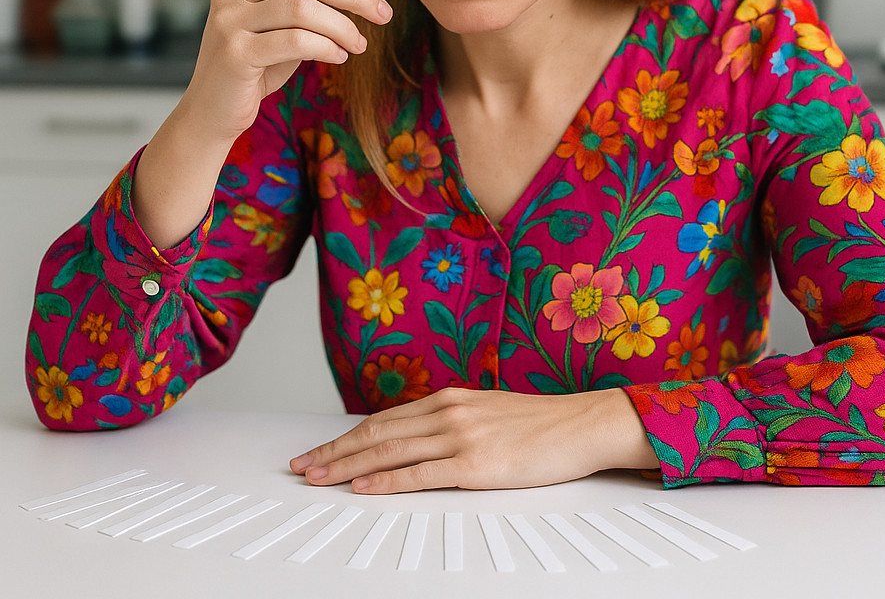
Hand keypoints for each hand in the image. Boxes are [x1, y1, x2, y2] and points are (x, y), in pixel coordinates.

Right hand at [133, 0, 390, 248]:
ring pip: (304, 8)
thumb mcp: (286, 23)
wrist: (214, 108)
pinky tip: (338, 56)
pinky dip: (326, 47)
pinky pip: (296, 41)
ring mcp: (229, 18)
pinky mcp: (234, 51)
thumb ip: (314, 1)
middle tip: (384, 14)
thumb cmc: (258, 62)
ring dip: (342, 26)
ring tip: (359, 44)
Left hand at [288, 387, 658, 493]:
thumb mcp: (489, 411)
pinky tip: (362, 488)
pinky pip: (419, 474)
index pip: (385, 419)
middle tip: (302, 466)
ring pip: (389, 452)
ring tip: (318, 477)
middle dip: (334, 452)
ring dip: (347, 466)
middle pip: (377, 433)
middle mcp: (449, 411)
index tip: (321, 450)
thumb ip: (453, 421)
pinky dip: (385, 482)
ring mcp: (461, 436)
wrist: (582, 423)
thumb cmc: (541, 423)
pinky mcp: (475, 464)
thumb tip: (420, 437)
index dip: (347, 437)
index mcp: (450, 398)